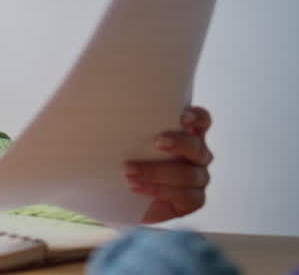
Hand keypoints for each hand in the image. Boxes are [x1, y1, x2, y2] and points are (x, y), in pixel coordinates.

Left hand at [124, 106, 212, 223]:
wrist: (120, 198)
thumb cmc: (122, 162)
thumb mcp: (121, 140)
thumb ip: (122, 123)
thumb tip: (97, 97)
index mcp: (183, 135)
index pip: (202, 121)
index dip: (197, 117)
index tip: (182, 117)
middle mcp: (195, 155)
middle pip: (197, 146)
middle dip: (179, 143)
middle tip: (156, 141)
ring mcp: (197, 179)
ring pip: (190, 174)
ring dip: (158, 172)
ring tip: (129, 172)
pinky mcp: (193, 201)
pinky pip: (187, 196)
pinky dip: (161, 191)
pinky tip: (138, 188)